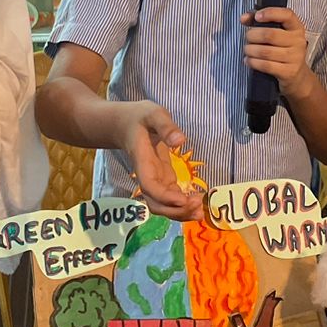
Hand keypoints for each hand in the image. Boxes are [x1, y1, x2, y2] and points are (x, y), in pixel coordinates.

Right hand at [111, 102, 203, 221]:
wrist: (126, 124)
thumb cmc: (139, 117)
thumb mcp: (153, 114)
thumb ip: (165, 126)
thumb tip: (180, 140)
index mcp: (143, 162)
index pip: (150, 186)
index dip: (165, 197)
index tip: (183, 199)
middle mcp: (147, 176)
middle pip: (156, 204)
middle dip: (175, 211)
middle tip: (197, 206)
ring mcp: (154, 180)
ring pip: (162, 206)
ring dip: (180, 212)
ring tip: (200, 210)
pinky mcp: (162, 179)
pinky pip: (170, 199)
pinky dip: (182, 205)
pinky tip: (197, 203)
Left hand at [240, 7, 313, 100]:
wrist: (297, 75)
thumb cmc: (283, 49)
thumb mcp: (277, 33)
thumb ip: (260, 22)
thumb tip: (244, 18)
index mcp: (296, 27)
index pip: (287, 15)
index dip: (270, 13)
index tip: (257, 16)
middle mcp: (297, 41)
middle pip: (270, 34)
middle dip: (253, 35)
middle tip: (248, 37)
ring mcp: (294, 57)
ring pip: (265, 51)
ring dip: (250, 50)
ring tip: (247, 50)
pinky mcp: (288, 71)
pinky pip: (266, 65)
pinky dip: (253, 62)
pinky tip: (249, 60)